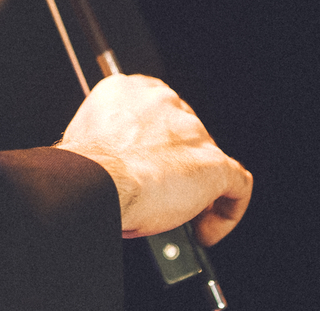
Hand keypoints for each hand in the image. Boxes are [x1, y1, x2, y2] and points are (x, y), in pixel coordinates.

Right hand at [56, 74, 251, 245]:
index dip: (159, 136)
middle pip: (185, 132)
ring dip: (198, 189)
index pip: (157, 106)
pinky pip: (237, 186)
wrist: (93, 183)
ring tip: (181, 217)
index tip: (152, 157)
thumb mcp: (87, 137)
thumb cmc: (82, 168)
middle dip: (177, 164)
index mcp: (127, 91)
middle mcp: (163, 103)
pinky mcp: (212, 163)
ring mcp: (191, 131)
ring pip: (208, 158)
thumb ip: (108, 139)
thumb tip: (113, 162)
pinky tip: (206, 228)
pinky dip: (226, 210)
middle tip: (162, 191)